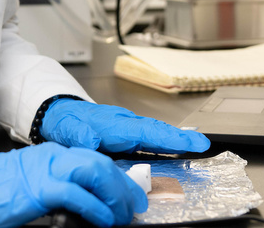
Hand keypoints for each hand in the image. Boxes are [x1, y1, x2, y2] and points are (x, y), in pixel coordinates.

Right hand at [0, 143, 146, 227]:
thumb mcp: (30, 185)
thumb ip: (56, 189)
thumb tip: (85, 206)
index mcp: (51, 155)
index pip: (94, 160)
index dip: (116, 178)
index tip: (128, 195)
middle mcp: (52, 157)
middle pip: (100, 163)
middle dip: (122, 185)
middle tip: (134, 206)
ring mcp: (46, 170)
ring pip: (95, 171)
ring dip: (114, 195)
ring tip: (123, 215)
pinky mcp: (39, 188)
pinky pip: (76, 194)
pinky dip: (96, 208)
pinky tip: (105, 220)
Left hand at [40, 99, 210, 153]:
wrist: (59, 114)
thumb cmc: (65, 122)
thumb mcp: (66, 130)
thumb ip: (78, 135)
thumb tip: (91, 140)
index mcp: (113, 124)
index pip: (145, 131)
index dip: (168, 138)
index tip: (189, 141)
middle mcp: (125, 123)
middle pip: (157, 130)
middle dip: (181, 137)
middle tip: (203, 144)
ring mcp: (127, 128)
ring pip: (156, 133)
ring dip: (177, 140)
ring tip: (198, 146)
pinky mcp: (126, 135)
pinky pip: (150, 138)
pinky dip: (165, 142)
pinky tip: (176, 149)